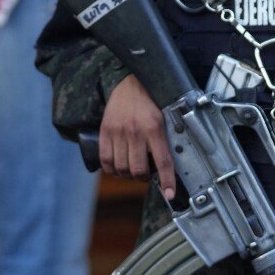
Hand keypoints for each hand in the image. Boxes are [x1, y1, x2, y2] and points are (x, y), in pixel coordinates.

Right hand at [99, 74, 176, 198]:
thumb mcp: (164, 117)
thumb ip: (164, 139)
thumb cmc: (150, 100)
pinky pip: (105, 160)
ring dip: (128, 174)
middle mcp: (135, 131)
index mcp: (154, 127)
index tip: (169, 194)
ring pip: (121, 168)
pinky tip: (117, 166)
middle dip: (143, 177)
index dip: (167, 181)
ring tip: (133, 168)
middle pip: (138, 170)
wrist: (130, 81)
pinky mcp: (105, 131)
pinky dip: (112, 169)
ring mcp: (118, 132)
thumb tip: (169, 165)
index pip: (163, 161)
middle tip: (147, 173)